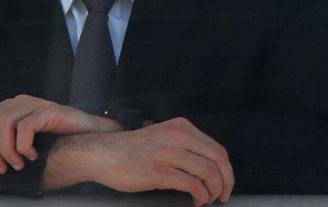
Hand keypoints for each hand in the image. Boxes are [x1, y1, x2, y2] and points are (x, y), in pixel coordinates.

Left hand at [0, 94, 119, 173]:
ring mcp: (33, 104)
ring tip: (19, 164)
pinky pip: (24, 127)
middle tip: (4, 169)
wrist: (91, 143)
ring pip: (1, 124)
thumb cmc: (59, 149)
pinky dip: (23, 146)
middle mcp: (18, 102)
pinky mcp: (48, 111)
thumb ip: (6, 149)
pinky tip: (33, 155)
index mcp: (9, 110)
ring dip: (6, 150)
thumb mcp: (25, 147)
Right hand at [45, 117, 234, 205]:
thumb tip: (208, 168)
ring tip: (207, 199)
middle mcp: (177, 136)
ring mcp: (168, 153)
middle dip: (225, 181)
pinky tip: (196, 200)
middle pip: (217, 159)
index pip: (216, 148)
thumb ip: (184, 146)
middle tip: (223, 195)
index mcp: (181, 127)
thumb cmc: (130, 150)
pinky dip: (200, 195)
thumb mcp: (162, 137)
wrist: (101, 152)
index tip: (226, 183)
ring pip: (208, 172)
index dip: (226, 169)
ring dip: (213, 191)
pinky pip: (192, 184)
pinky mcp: (158, 171)